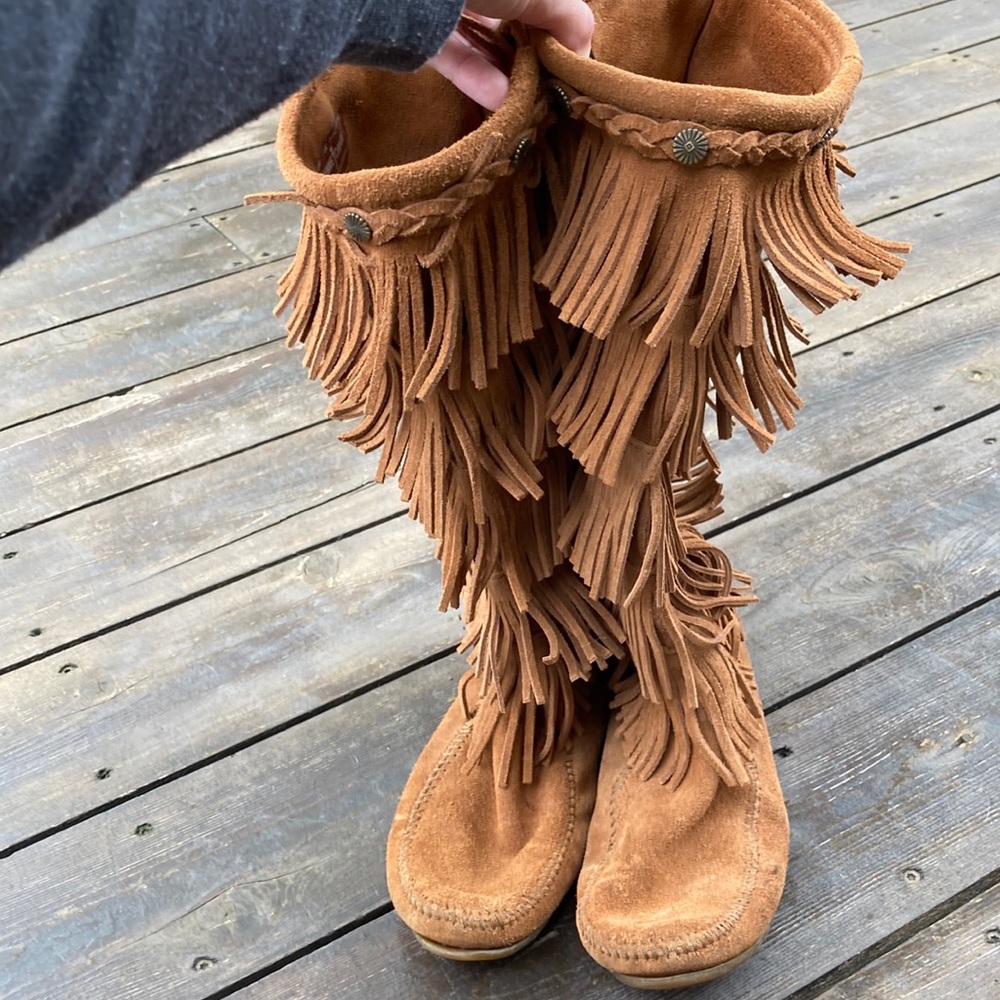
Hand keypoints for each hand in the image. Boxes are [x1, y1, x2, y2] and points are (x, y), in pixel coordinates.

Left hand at [429, 0, 593, 109]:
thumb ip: (570, 19)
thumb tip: (583, 53)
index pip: (541, 5)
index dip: (555, 34)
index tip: (566, 67)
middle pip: (512, 26)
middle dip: (529, 60)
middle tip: (545, 92)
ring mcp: (450, 8)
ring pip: (484, 46)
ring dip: (506, 76)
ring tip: (524, 104)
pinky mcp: (423, 35)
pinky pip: (456, 58)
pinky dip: (478, 79)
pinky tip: (499, 100)